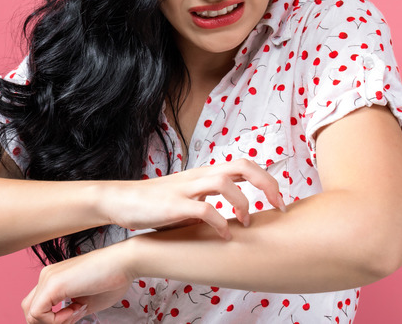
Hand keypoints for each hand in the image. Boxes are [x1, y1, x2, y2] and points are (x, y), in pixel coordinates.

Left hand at [21, 242, 133, 323]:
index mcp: (53, 278)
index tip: (76, 315)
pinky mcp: (53, 284)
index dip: (53, 320)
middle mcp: (47, 276)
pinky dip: (54, 321)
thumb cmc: (112, 279)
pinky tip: (74, 311)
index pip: (38, 305)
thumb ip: (71, 312)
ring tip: (75, 313)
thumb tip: (64, 321)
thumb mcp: (86, 302)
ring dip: (52, 323)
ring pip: (30, 314)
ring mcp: (48, 278)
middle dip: (47, 323)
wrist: (124, 262)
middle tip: (72, 319)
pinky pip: (38, 313)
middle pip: (29, 309)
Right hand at [102, 159, 285, 238]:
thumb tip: (235, 217)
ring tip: (246, 223)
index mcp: (205, 174)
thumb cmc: (156, 203)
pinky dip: (220, 223)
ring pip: (225, 182)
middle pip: (242, 165)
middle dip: (267, 184)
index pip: (245, 165)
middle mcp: (199, 176)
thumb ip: (210, 201)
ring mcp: (186, 189)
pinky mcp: (174, 205)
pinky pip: (204, 209)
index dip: (268, 180)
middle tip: (278, 207)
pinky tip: (224, 237)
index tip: (279, 202)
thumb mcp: (189, 198)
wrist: (122, 201)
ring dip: (243, 203)